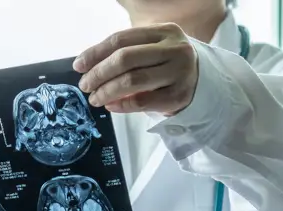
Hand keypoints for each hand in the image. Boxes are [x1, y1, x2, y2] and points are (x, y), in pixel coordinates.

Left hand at [73, 23, 197, 114]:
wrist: (204, 81)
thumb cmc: (168, 64)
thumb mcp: (153, 49)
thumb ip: (125, 52)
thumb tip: (87, 66)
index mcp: (164, 31)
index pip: (121, 39)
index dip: (95, 53)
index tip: (79, 65)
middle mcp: (174, 49)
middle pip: (125, 59)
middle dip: (99, 73)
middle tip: (85, 85)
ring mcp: (179, 72)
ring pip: (132, 81)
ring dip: (107, 91)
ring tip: (95, 97)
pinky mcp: (179, 96)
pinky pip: (142, 101)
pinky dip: (121, 104)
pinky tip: (111, 105)